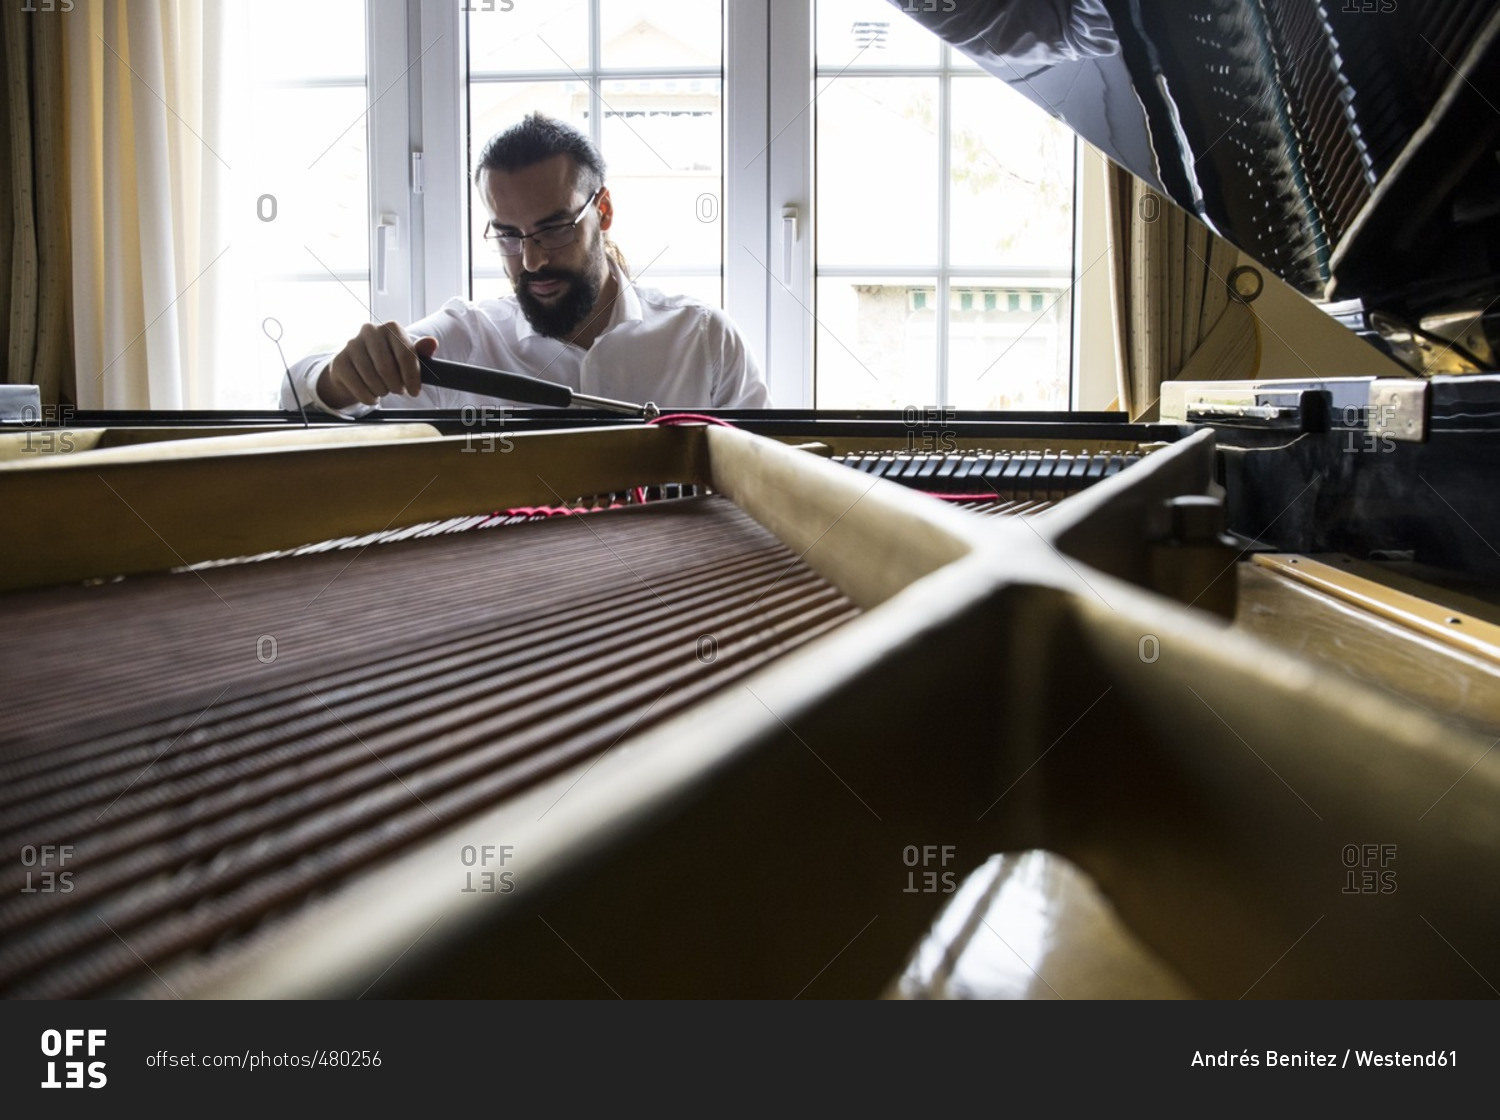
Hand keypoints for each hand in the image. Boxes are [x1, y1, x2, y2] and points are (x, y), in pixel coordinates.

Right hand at [316, 322, 439, 408]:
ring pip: (372, 379)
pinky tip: (372, 395)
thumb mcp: (406, 357)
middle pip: (387, 368)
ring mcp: (352, 345)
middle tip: (398, 390)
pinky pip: (358, 387)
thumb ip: (421, 352)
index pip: (406, 354)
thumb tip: (432, 342)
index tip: (414, 391)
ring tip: (384, 389)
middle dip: (396, 386)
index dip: (412, 377)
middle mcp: (370, 331)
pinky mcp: (339, 362)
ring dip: (382, 391)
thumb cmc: (387, 361)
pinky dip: (368, 397)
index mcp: (391, 328)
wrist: (357, 368)